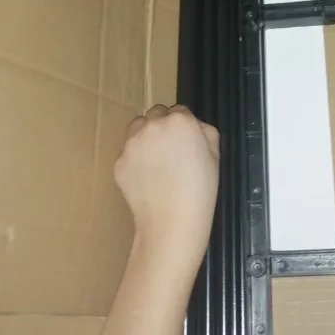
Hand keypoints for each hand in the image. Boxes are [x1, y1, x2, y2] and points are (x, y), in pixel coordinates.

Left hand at [114, 105, 218, 270]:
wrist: (172, 223)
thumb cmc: (200, 191)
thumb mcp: (215, 156)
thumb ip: (205, 132)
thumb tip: (194, 127)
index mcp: (180, 121)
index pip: (179, 111)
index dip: (184, 127)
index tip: (186, 143)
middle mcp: (153, 126)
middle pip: (156, 115)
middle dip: (162, 127)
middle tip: (170, 151)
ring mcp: (132, 144)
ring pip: (138, 129)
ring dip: (145, 137)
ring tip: (155, 163)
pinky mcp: (119, 162)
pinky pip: (127, 154)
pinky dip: (135, 161)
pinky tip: (146, 179)